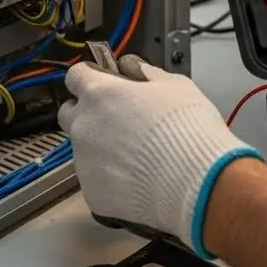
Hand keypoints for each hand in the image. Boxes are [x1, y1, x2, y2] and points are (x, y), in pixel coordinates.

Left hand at [58, 57, 261, 256]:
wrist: (197, 183)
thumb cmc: (189, 132)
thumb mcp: (176, 85)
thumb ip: (148, 75)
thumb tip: (139, 72)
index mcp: (100, 94)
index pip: (75, 76)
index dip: (90, 78)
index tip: (102, 83)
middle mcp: (85, 127)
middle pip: (69, 113)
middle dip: (88, 113)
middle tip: (118, 120)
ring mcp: (85, 162)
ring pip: (83, 149)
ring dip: (101, 148)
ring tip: (137, 156)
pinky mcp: (92, 193)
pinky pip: (95, 180)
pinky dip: (110, 178)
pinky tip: (138, 178)